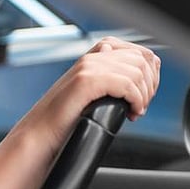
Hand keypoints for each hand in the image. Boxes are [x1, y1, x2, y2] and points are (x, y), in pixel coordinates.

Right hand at [24, 37, 160, 153]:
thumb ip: (112, 80)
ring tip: (135, 111)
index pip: (139, 52)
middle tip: (140, 106)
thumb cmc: (64, 121)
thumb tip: (139, 76)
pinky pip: (127, 84)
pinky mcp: (86, 81)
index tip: (143, 97)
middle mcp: (92, 57)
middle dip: (150, 85)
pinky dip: (136, 100)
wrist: (39, 135)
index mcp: (94, 56)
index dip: (150, 75)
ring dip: (144, 95)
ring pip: (138, 71)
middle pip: (142, 59)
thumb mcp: (93, 94)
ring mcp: (88, 67)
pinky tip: (131, 113)